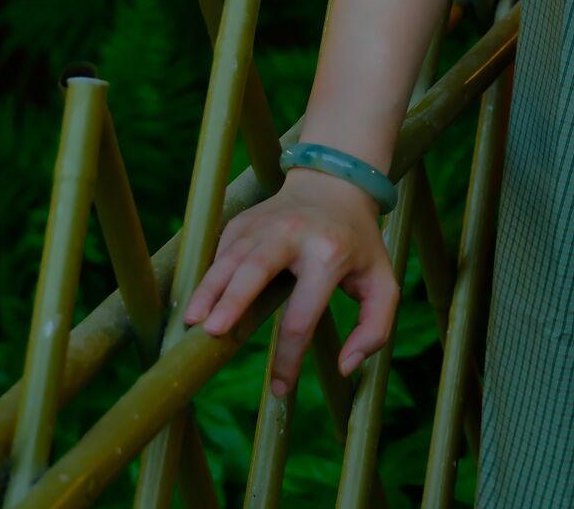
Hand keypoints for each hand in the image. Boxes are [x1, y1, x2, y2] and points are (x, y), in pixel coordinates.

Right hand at [181, 167, 397, 399]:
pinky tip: (200, 302)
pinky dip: (209, 278)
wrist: (335, 184)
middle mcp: (294, 236)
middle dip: (234, 302)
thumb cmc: (359, 243)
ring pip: (231, 259)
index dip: (288, 359)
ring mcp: (265, 224)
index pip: (302, 317)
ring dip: (209, 290)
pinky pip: (223, 253)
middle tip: (213, 332)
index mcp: (330, 256)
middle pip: (257, 271)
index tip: (280, 390)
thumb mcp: (382, 281)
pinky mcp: (244, 221)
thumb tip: (345, 367)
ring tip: (191, 320)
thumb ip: (375, 328)